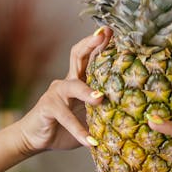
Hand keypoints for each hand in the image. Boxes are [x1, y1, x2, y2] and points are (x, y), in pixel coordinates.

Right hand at [16, 28, 110, 152]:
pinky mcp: (47, 107)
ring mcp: (55, 93)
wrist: (37, 140)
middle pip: (77, 55)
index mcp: (78, 81)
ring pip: (72, 86)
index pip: (89, 56)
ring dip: (87, 92)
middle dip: (90, 44)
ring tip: (100, 98)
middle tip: (104, 36)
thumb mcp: (88, 118)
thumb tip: (134, 116)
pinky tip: (91, 141)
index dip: (100, 43)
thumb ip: (103, 113)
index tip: (112, 30)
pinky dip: (79, 130)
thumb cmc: (64, 127)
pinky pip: (65, 117)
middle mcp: (67, 82)